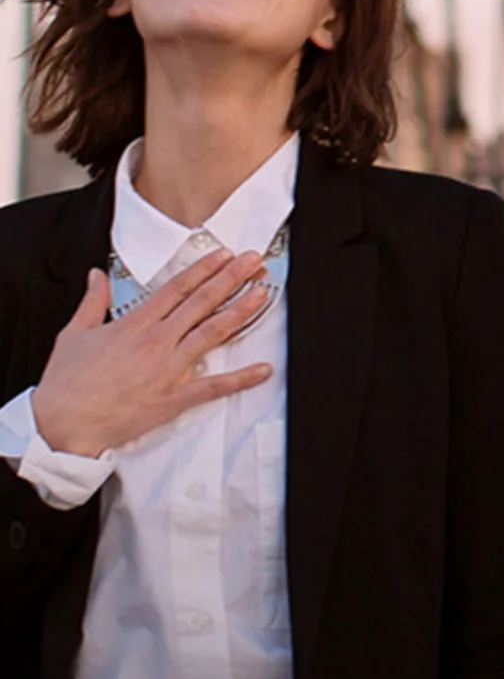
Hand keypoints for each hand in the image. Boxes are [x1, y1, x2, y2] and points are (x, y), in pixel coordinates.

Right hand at [32, 251, 272, 457]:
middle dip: (230, 279)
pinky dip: (241, 378)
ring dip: (240, 312)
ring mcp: (169, 369)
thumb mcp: (74, 333)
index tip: (224, 255)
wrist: (65, 422)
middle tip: (253, 262)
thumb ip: (92, 301)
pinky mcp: (175, 397)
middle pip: (201, 302)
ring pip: (212, 333)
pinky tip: (263, 369)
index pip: (177, 288)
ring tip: (262, 294)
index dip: (204, 269)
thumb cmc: (67, 383)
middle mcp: (156, 341)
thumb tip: (97, 275)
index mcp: (134, 324)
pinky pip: (214, 386)